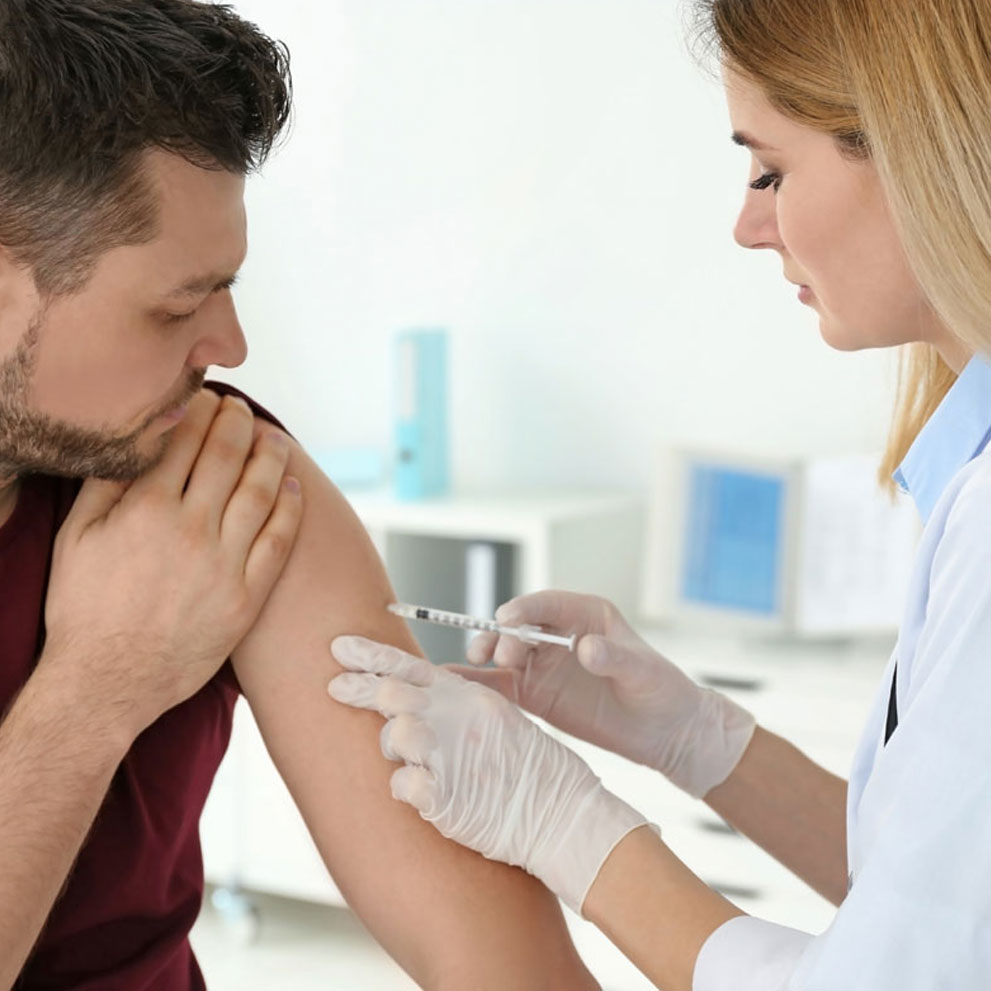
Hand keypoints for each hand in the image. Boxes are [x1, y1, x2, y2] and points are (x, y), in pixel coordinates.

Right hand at [42, 391, 303, 738]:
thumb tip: (135, 439)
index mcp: (145, 509)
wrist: (107, 682)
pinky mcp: (248, 596)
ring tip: (275, 437)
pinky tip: (295, 487)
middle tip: (242, 409)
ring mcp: (225, 564)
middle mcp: (191, 530)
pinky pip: (279, 542)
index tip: (208, 398)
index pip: (184, 440)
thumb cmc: (84, 609)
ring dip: (271, 457)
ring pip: (260, 492)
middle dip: (238, 423)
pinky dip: (291, 509)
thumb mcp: (75, 539)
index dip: (201, 412)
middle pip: (227, 457)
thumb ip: (105, 485)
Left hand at [328, 636, 649, 914]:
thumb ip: (458, 704)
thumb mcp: (500, 719)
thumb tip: (412, 697)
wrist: (563, 816)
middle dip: (357, 688)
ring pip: (392, 736)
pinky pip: (400, 785)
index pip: (412, 666)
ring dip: (392, 746)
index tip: (338, 648)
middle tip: (334, 687)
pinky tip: (422, 793)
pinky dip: (404, 788)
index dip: (370, 655)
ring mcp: (450, 758)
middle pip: (390, 693)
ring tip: (412, 758)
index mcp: (471, 697)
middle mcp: (458, 720)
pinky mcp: (445, 799)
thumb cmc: (533, 770)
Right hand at [457, 591, 754, 797]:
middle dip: (504, 635)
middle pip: (519, 627)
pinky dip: (480, 685)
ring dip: (486, 653)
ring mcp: (544, 665)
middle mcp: (559, 636)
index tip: (508, 618)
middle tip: (500, 654)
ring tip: (477, 663)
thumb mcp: (643, 671)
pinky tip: (458, 687)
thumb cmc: (661, 690)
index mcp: (586, 615)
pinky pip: (502, 686)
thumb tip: (586, 648)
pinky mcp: (536, 695)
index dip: (525, 609)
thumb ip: (614, 657)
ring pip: (504, 652)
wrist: (665, 732)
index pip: (548, 604)